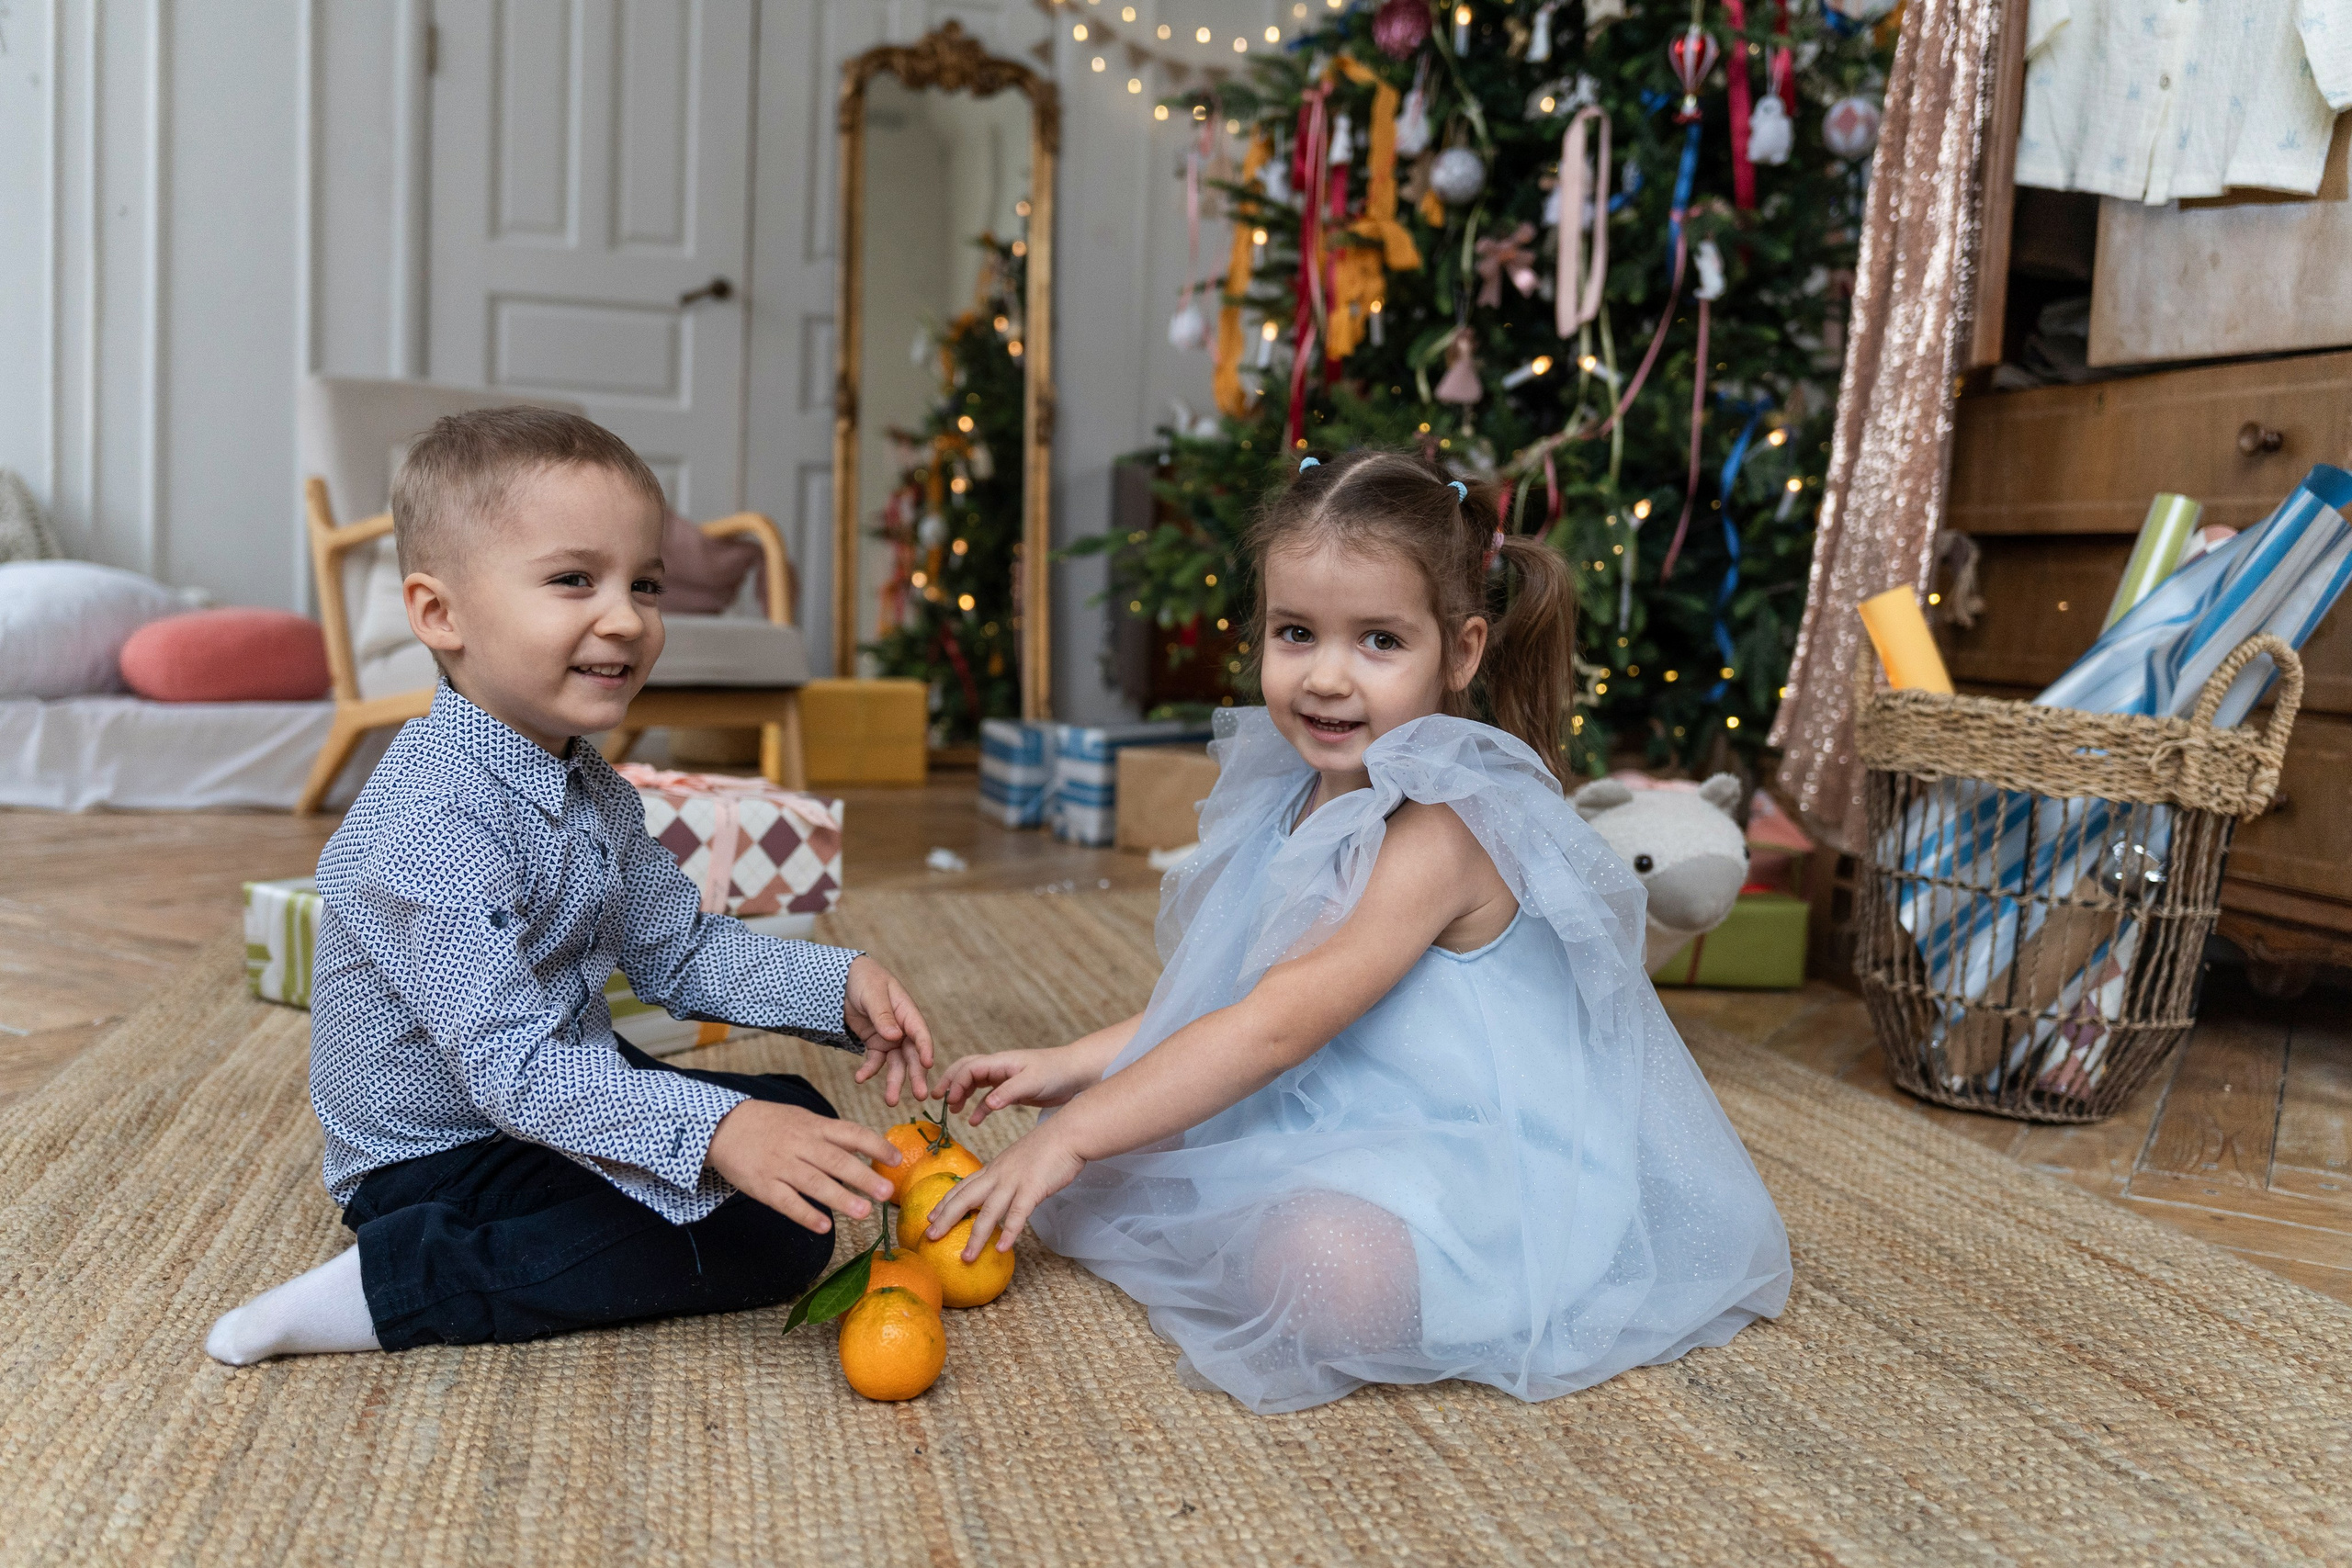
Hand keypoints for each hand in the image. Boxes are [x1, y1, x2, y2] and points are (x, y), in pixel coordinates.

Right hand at [705, 1098, 899, 1233]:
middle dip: (864, 1177)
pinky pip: (787, 1202)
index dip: (875, 1146)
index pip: (851, 1133)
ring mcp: (780, 1165)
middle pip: (836, 1161)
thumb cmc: (771, 1124)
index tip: (897, 1160)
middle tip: (888, 1193)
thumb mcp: (802, 1119)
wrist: (722, 1126)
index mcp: (814, 1126)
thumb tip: (866, 1149)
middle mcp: (800, 1144)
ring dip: (841, 1198)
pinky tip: (825, 1227)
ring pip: (814, 1183)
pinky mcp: (762, 1185)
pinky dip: (806, 1215)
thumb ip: (831, 1134)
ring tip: (864, 1212)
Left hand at [844, 955, 933, 1104]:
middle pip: (912, 1055)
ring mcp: (889, 1038)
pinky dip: (869, 1071)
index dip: (925, 1049)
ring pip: (896, 1064)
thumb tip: (895, 1036)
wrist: (844, 980)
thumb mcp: (873, 994)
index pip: (920, 1034)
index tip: (928, 1065)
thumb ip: (883, 1015)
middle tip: (920, 1096)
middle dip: (916, 1076)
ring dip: (894, 1082)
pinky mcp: (875, 1044)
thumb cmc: (865, 980)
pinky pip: (875, 1061)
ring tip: (891, 1101)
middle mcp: (902, 1029)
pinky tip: (860, 1078)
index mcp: (907, 1012)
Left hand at [924, 1121, 1085, 1259]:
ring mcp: (1014, 1182)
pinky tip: (1003, 1249)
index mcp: (993, 1168)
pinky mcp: (1032, 1189)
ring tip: (966, 1257)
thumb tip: (1002, 1191)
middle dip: (945, 1219)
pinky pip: (1018, 1215)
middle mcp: (997, 1175)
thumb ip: (1007, 1175)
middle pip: (965, 1199)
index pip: (962, 1186)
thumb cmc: (1048, 1147)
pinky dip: (1009, 1232)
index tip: (930, 1217)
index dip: (945, 1202)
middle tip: (929, 1237)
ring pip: (988, 1212)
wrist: (1068, 1133)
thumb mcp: (1018, 1160)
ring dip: (975, 1237)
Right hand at [939, 1047, 1097, 1125]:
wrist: (1076, 1073)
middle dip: (950, 1082)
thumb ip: (1008, 1092)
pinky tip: (973, 1121)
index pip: (969, 1068)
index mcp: (1001, 1061)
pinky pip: (989, 1098)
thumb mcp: (1032, 1081)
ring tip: (952, 1110)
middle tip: (936, 1098)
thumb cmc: (1055, 1072)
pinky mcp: (1012, 1090)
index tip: (949, 1100)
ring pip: (975, 1083)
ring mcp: (1005, 1078)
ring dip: (962, 1094)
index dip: (956, 1082)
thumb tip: (987, 1104)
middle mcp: (999, 1067)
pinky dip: (979, 1108)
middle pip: (966, 1070)